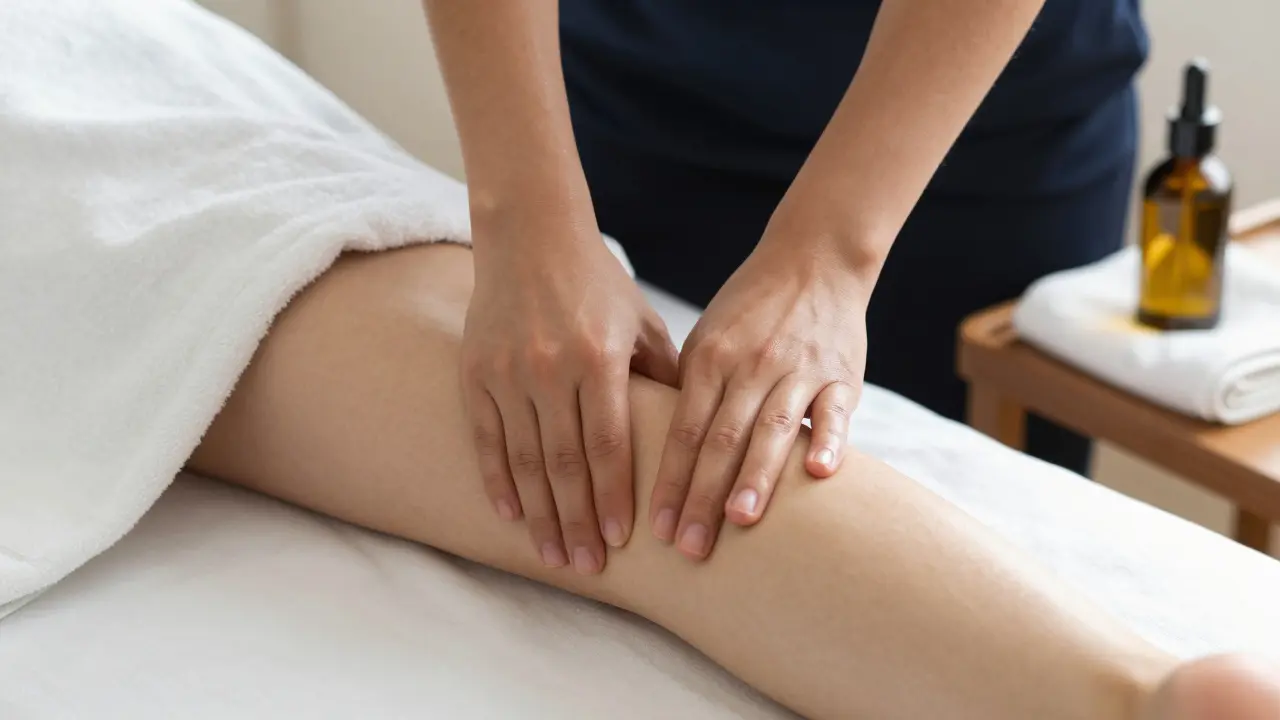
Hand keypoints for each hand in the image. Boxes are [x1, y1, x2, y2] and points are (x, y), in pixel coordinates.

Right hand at [462, 213, 678, 574]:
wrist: (529, 235)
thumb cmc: (597, 282)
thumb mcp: (642, 323)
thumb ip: (664, 376)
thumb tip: (698, 431)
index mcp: (598, 358)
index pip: (608, 444)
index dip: (613, 496)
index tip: (619, 540)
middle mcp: (551, 369)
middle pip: (566, 463)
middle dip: (577, 521)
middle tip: (586, 567)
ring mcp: (507, 372)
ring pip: (523, 459)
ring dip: (540, 514)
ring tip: (552, 556)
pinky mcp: (474, 371)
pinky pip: (485, 438)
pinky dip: (497, 480)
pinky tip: (510, 515)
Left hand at [650, 218, 871, 560]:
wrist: (814, 260)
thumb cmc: (750, 311)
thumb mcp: (707, 340)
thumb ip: (688, 391)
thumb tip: (652, 453)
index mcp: (710, 359)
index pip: (683, 431)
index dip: (669, 480)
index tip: (656, 529)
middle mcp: (750, 366)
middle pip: (722, 439)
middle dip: (702, 496)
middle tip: (688, 547)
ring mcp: (798, 371)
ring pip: (772, 429)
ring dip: (756, 476)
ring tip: (739, 520)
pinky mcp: (841, 377)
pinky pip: (834, 413)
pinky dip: (827, 440)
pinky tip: (820, 473)